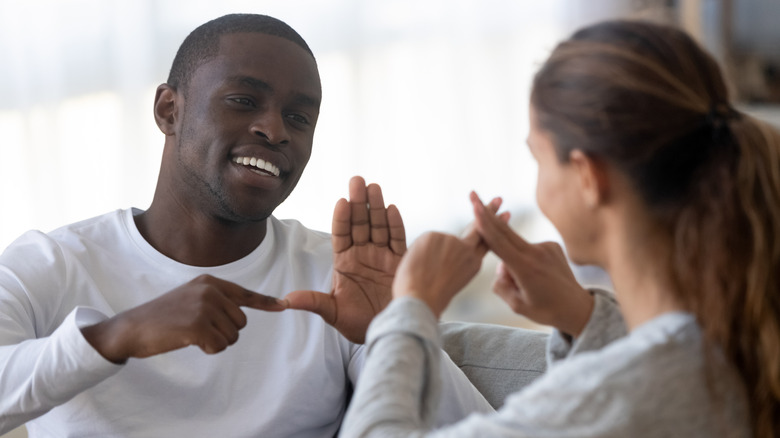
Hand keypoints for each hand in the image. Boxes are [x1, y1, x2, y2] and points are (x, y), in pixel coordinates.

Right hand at [81, 274, 285, 362]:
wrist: (132, 328)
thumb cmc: (163, 317)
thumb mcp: (191, 299)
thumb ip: (216, 302)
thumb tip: (242, 314)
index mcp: (210, 282)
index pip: (245, 294)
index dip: (265, 302)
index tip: (283, 305)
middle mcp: (210, 290)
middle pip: (241, 322)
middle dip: (225, 333)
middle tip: (199, 330)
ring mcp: (203, 307)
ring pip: (232, 336)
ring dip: (215, 343)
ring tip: (191, 334)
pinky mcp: (197, 325)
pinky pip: (219, 346)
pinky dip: (208, 349)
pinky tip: (189, 342)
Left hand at [284, 176, 405, 343]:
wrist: (388, 332)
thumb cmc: (358, 323)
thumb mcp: (332, 313)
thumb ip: (313, 302)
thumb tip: (285, 301)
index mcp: (345, 261)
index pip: (341, 234)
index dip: (341, 218)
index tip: (341, 201)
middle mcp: (364, 254)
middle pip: (360, 223)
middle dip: (359, 202)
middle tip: (357, 181)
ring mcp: (382, 256)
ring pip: (379, 226)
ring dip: (377, 207)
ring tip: (374, 188)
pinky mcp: (400, 262)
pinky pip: (398, 240)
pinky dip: (395, 225)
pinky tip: (392, 209)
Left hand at [393, 197, 503, 317]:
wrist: (420, 301)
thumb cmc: (430, 298)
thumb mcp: (452, 280)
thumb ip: (455, 261)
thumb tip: (447, 249)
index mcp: (473, 264)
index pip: (485, 241)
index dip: (494, 227)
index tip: (504, 214)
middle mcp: (467, 250)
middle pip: (478, 227)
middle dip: (488, 211)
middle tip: (498, 199)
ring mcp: (451, 241)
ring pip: (438, 241)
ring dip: (428, 253)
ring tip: (423, 272)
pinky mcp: (434, 235)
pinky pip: (424, 241)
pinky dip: (418, 252)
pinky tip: (417, 265)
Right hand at [470, 192, 593, 336]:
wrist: (578, 308)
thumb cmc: (546, 310)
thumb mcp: (516, 305)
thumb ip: (501, 284)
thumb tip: (500, 266)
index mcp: (525, 268)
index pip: (499, 242)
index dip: (484, 224)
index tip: (475, 207)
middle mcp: (536, 253)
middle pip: (504, 230)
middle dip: (486, 213)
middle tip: (473, 195)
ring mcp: (547, 247)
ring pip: (515, 245)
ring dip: (510, 257)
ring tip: (528, 284)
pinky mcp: (553, 246)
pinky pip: (528, 249)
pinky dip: (524, 259)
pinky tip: (539, 276)